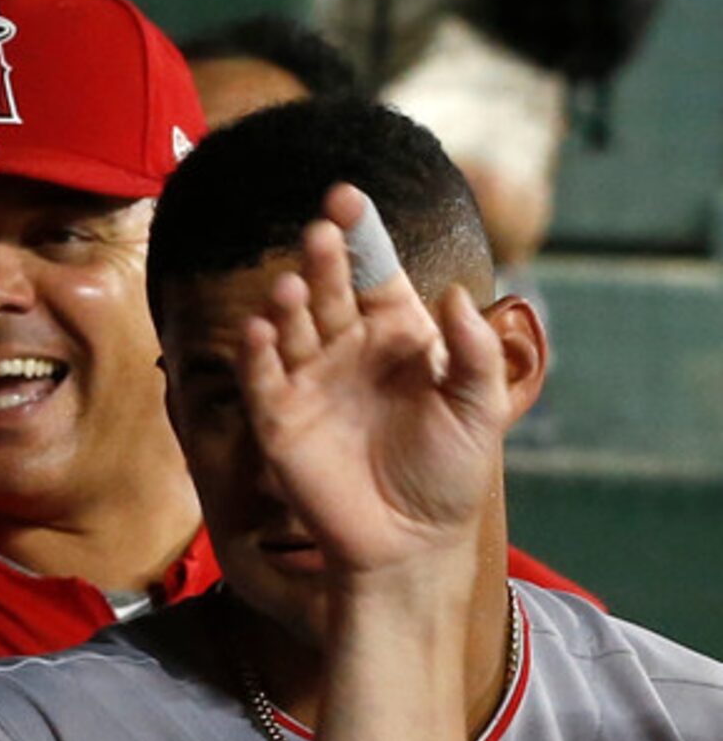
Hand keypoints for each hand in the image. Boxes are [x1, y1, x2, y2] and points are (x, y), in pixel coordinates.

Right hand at [235, 184, 512, 575]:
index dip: (362, 235)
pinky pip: (261, 375)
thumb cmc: (450, 473)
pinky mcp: (279, 418)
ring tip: (291, 285)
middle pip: (328, 288)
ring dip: (288, 301)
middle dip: (322, 257)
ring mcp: (310, 381)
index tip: (347, 197)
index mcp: (399, 338)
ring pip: (291, 324)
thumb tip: (457, 295)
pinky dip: (257, 351)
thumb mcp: (481, 410)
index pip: (376, 273)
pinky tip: (261, 330)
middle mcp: (348, 350)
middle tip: (320, 230)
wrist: (412, 543)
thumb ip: (476, 353)